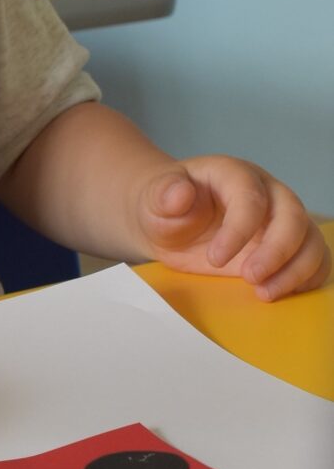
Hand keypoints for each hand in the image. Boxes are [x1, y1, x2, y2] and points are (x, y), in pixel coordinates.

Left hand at [137, 155, 329, 299]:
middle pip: (292, 216)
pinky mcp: (289, 246)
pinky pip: (315, 260)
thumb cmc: (164, 208)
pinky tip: (280, 292)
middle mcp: (267, 193)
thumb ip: (164, 194)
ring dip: (296, 270)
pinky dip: (307, 278)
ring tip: (264, 293)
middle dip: (277, 251)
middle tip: (250, 278)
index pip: (250, 197)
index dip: (238, 230)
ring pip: (311, 239)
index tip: (214, 259)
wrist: (170, 223)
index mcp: (234, 174)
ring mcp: (281, 220)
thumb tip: (179, 193)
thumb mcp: (153, 200)